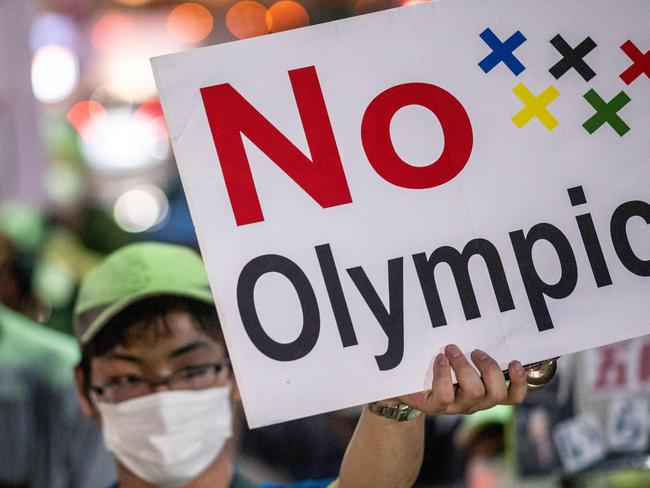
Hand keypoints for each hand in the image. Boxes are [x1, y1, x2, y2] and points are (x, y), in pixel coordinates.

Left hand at [397, 344, 527, 414]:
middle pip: (496, 393)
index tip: (514, 362)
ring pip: (474, 392)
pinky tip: (439, 359)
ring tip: (452, 349)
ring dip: (465, 366)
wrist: (406, 386)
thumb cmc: (438, 369)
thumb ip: (474, 353)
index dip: (520, 383)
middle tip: (475, 351)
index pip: (512, 396)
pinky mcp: (436, 407)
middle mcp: (475, 402)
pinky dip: (443, 374)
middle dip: (489, 368)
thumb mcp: (460, 362)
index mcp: (486, 393)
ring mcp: (456, 406)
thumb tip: (485, 327)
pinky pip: (446, 394)